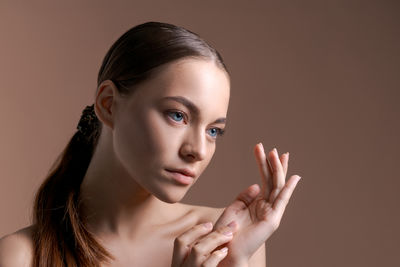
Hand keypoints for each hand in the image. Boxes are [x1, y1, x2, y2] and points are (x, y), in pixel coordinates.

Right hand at [171, 221, 237, 266]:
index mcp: (179, 264)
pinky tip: (225, 252)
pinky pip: (206, 265)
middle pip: (184, 242)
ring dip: (215, 239)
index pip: (180, 241)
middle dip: (204, 230)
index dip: (194, 230)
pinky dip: (217, 255)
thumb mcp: (197, 265)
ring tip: (229, 236)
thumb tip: (215, 235)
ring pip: (197, 250)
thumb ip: (202, 254)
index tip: (209, 224)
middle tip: (225, 226)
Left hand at [214, 143, 300, 265]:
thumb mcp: (234, 207)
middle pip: (272, 181)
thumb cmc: (227, 229)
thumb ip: (245, 195)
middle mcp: (267, 206)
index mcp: (257, 203)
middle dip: (273, 164)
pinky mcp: (272, 220)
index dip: (264, 164)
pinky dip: (288, 189)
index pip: (264, 180)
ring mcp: (271, 213)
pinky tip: (293, 177)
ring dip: (277, 170)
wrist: (225, 247)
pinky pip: (281, 201)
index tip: (264, 149)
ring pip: (277, 186)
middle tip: (274, 149)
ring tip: (276, 153)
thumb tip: (256, 185)